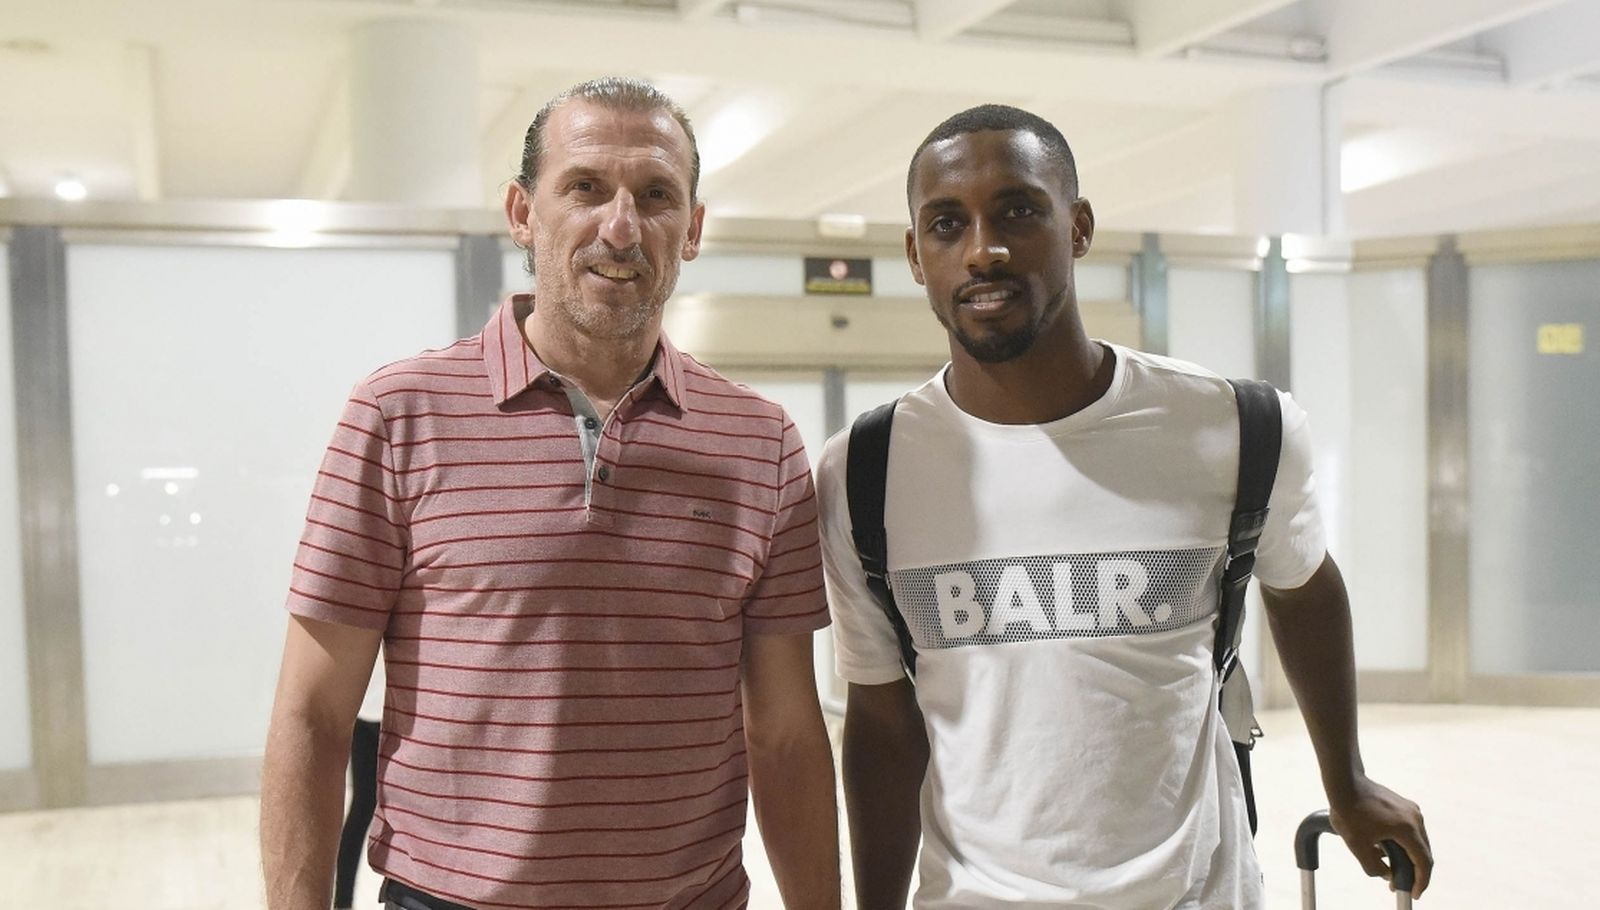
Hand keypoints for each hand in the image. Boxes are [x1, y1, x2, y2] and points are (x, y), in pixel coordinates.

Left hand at [1328, 777, 1432, 898]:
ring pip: (1416, 840)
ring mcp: (1410, 809)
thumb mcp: (1358, 846)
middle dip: (1413, 871)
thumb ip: (1374, 867)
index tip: (1413, 894)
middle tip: (1401, 885)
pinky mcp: (1403, 805)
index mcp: (1408, 829)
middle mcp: (1415, 818)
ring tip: (1393, 870)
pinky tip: (1387, 850)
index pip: (1423, 862)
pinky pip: (1409, 829)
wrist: (1344, 782)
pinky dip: (1403, 843)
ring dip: (1407, 856)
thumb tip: (1386, 875)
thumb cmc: (1349, 811)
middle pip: (1422, 852)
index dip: (1420, 881)